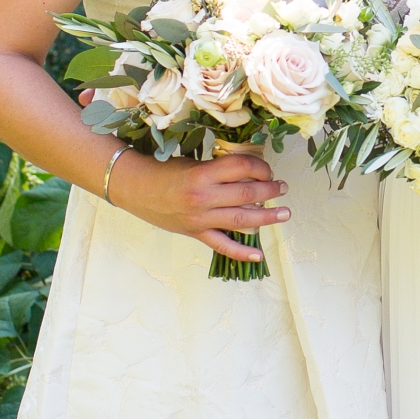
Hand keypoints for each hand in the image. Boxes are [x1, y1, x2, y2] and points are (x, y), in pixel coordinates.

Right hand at [108, 145, 288, 263]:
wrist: (135, 188)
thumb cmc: (164, 172)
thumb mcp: (193, 164)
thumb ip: (219, 170)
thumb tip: (250, 175)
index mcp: (203, 174)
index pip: (242, 167)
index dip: (260, 167)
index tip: (268, 169)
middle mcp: (203, 198)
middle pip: (247, 194)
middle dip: (270, 191)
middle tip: (283, 188)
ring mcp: (200, 219)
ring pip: (242, 220)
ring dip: (267, 217)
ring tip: (284, 214)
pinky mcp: (196, 233)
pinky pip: (222, 245)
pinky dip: (241, 252)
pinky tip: (258, 254)